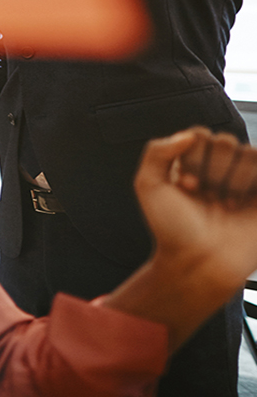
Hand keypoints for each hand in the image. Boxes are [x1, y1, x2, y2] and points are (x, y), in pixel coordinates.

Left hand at [138, 128, 256, 286]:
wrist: (200, 263)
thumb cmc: (171, 228)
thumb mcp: (149, 186)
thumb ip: (158, 150)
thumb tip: (190, 133)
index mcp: (190, 162)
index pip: (199, 135)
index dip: (193, 158)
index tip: (186, 186)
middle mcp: (217, 168)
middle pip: (224, 141)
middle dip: (213, 170)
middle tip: (206, 196)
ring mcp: (242, 180)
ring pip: (248, 152)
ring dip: (234, 180)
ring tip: (225, 204)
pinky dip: (253, 181)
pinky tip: (243, 202)